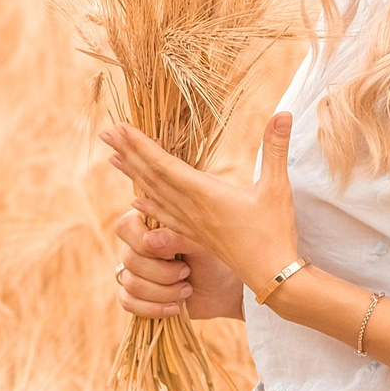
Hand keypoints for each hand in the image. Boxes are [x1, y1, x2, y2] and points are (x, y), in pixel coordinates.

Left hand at [100, 112, 301, 302]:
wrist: (273, 277)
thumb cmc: (276, 233)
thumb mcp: (277, 187)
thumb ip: (276, 149)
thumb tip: (284, 113)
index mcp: (205, 194)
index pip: (163, 165)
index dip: (140, 145)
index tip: (119, 128)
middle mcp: (191, 209)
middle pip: (152, 177)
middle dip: (128, 153)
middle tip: (106, 134)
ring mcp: (191, 225)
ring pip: (154, 196)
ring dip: (133, 175)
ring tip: (113, 159)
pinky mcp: (197, 237)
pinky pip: (165, 217)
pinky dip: (148, 206)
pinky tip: (136, 203)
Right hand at [111, 209, 244, 320]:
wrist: (223, 291)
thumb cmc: (214, 260)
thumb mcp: (203, 246)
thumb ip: (178, 238)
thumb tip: (149, 241)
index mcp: (148, 224)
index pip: (126, 227)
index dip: (144, 244)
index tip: (173, 254)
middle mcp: (136, 245)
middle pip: (130, 260)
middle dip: (162, 274)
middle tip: (187, 272)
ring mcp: (133, 270)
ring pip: (131, 284)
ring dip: (163, 293)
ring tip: (186, 290)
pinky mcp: (135, 294)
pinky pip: (128, 302)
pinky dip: (152, 308)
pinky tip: (174, 308)